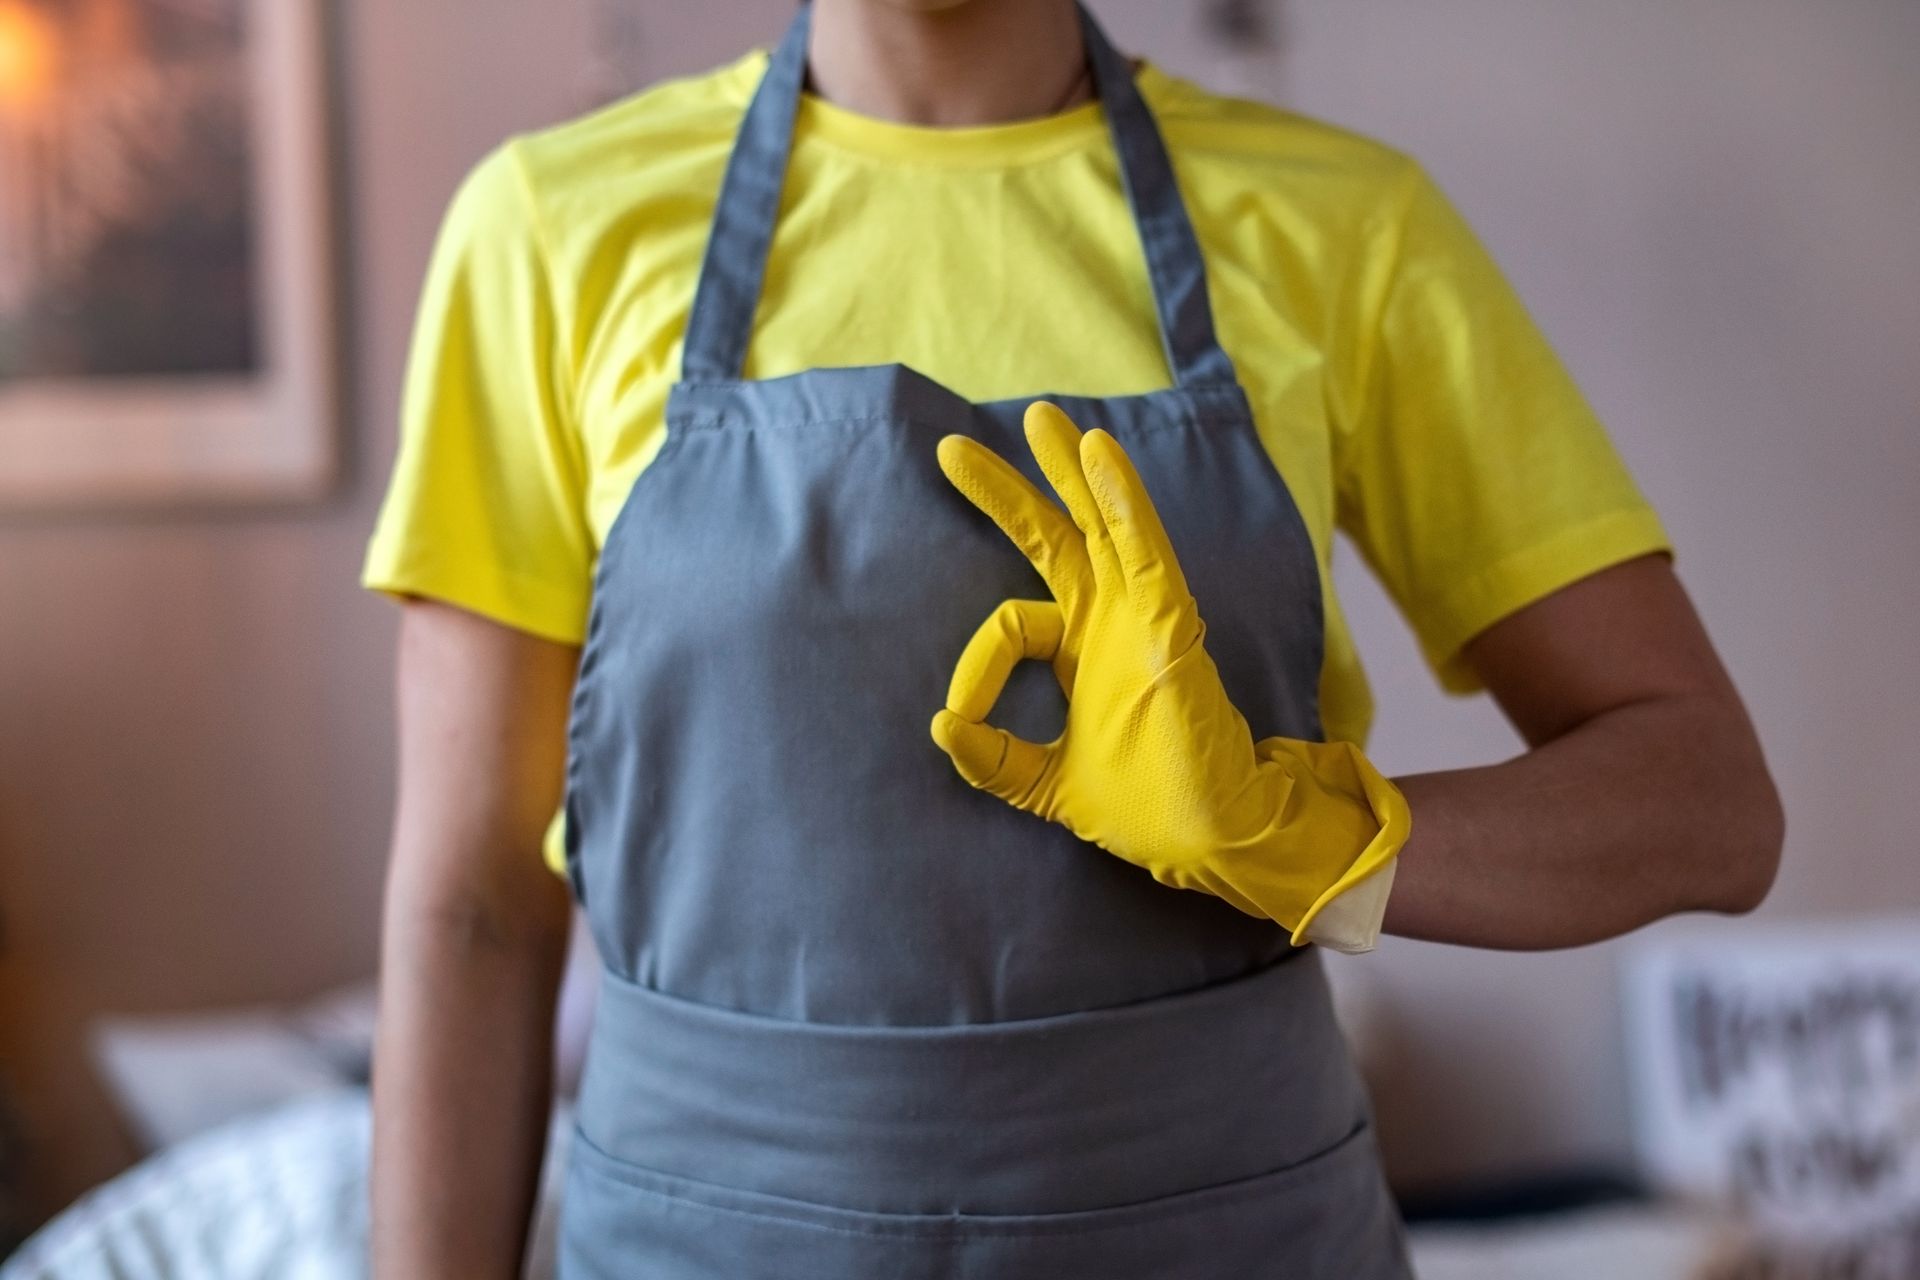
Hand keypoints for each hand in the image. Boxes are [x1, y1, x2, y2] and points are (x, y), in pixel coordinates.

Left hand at [929, 401, 1408, 951]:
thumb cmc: (1148, 806)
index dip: (976, 668)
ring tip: (1042, 420)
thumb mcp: (1045, 785)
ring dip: (1073, 469)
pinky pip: (1144, 550)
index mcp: (1083, 651)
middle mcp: (1111, 622)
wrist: (1218, 835)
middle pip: (1053, 538)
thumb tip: (939, 725)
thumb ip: (995, 760)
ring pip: (1102, 525)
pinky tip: (1099, 454)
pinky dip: (1123, 500)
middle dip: (1007, 490)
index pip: (1013, 626)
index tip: (959, 716)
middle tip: (952, 449)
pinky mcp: (1171, 625)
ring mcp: (1144, 618)